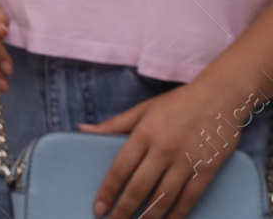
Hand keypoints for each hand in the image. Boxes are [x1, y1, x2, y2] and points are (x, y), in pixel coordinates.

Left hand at [84, 79, 246, 218]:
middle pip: (139, 188)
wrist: (220, 97)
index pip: (120, 169)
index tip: (98, 208)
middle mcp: (163, 149)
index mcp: (143, 133)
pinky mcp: (207, 169)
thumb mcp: (142, 109)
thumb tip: (82, 130)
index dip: (108, 191)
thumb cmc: (176, 103)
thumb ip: (113, 125)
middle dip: (124, 210)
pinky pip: (189, 198)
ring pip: (163, 198)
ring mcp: (186, 161)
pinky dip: (177, 214)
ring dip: (149, 217)